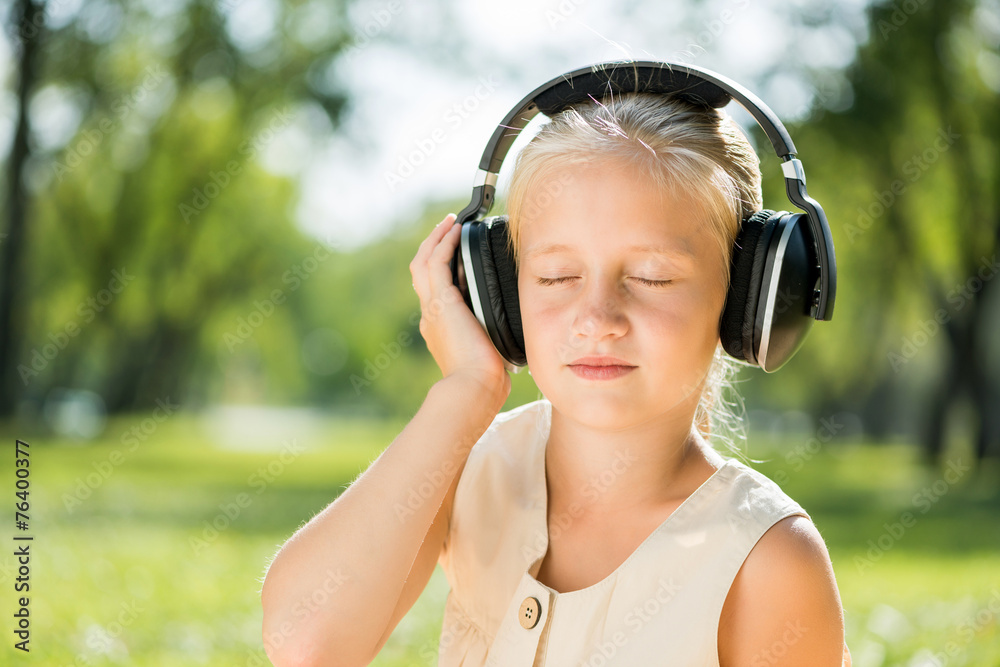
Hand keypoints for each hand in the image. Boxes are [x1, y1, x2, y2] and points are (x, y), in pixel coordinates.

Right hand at [409, 213, 510, 401]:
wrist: (474, 388)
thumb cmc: (486, 379)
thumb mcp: (490, 351)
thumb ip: (494, 337)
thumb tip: (513, 335)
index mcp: (440, 328)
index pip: (434, 290)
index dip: (442, 268)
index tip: (455, 254)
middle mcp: (430, 316)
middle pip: (422, 271)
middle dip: (433, 247)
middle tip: (447, 229)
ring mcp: (432, 308)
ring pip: (423, 262)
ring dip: (437, 239)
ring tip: (451, 223)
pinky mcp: (441, 301)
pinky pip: (436, 262)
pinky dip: (444, 244)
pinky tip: (455, 231)